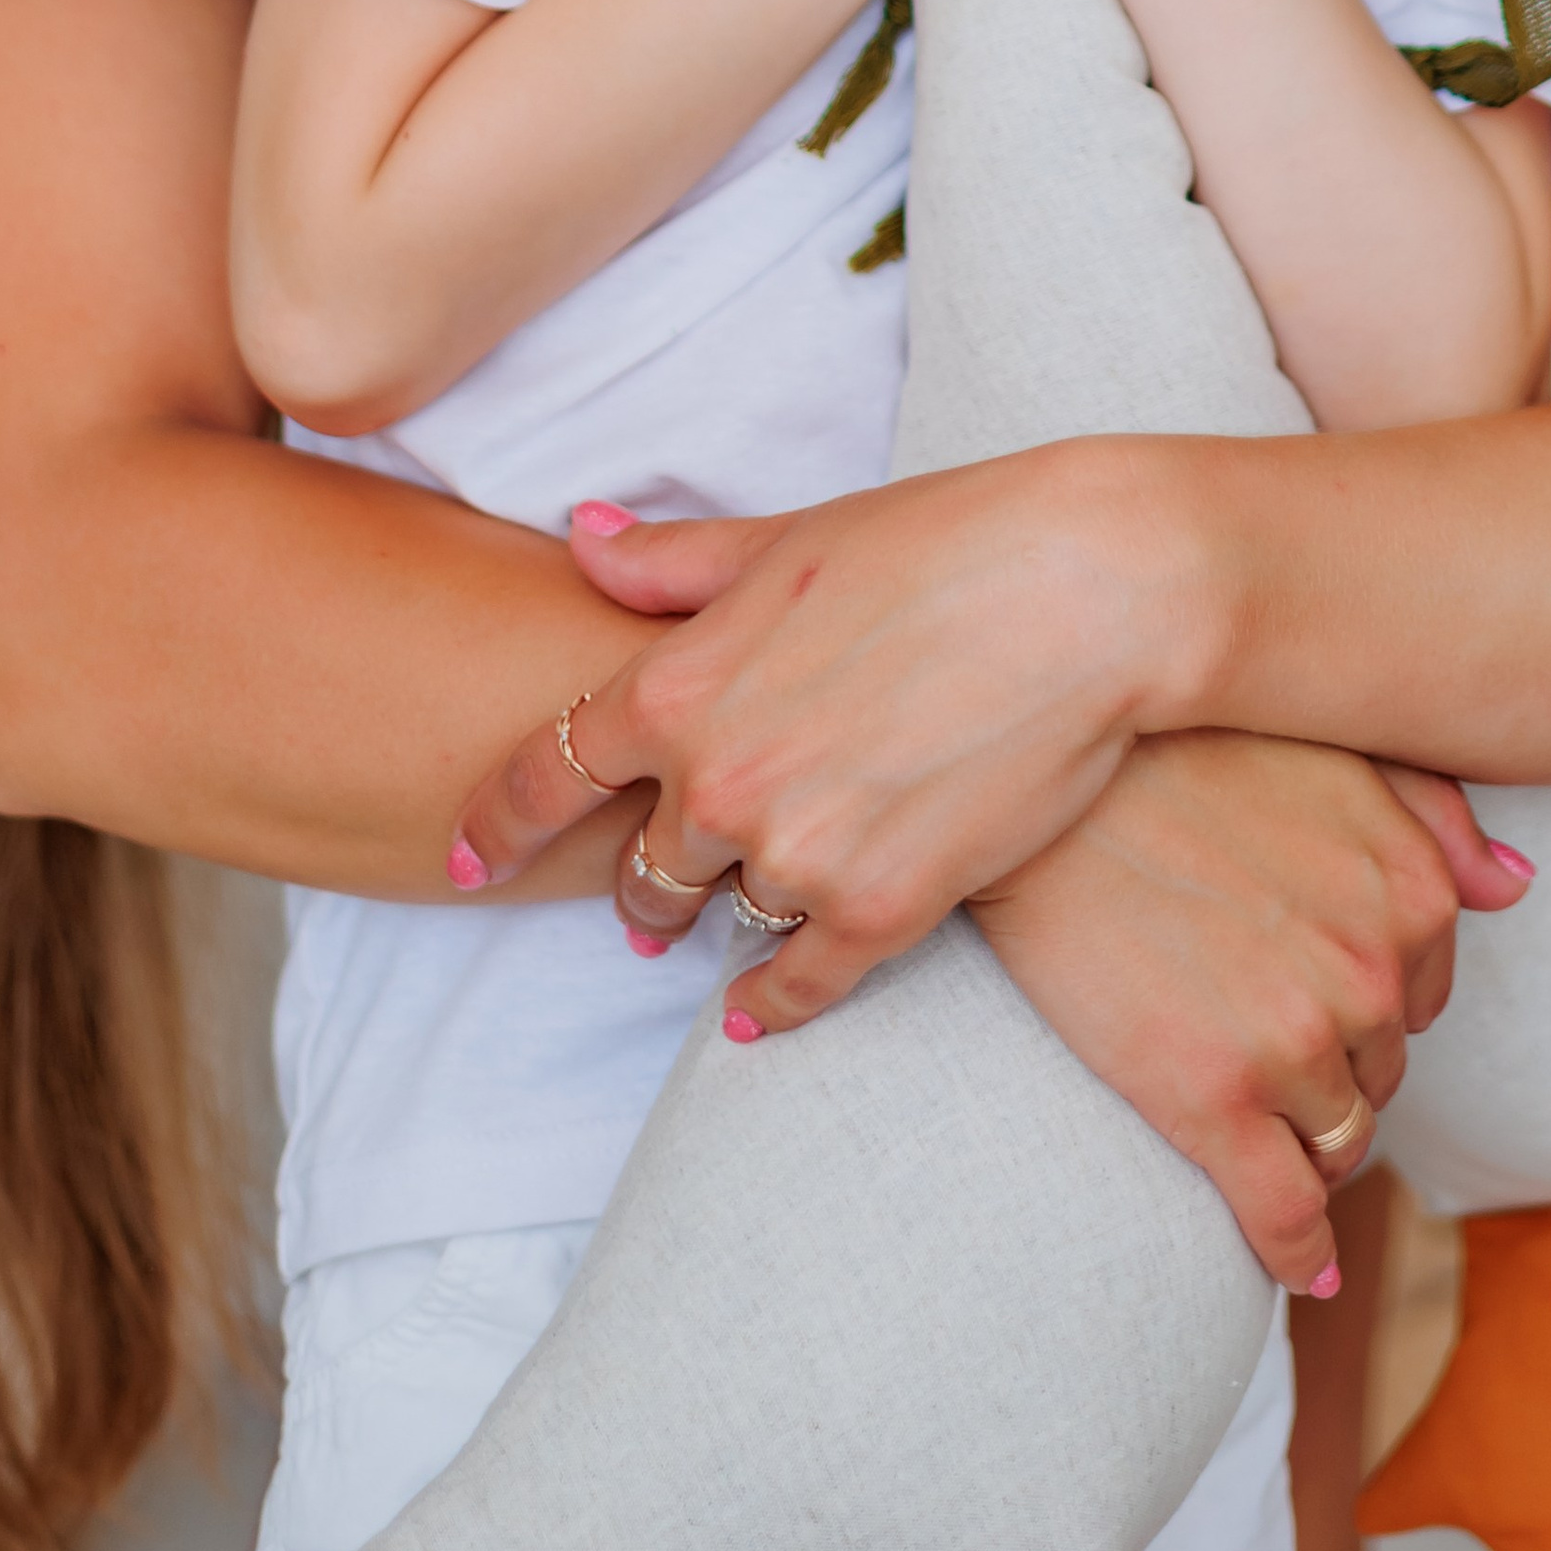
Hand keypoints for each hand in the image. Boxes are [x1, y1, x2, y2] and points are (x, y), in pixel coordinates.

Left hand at [450, 440, 1203, 1003]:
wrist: (1084, 591)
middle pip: (640, 867)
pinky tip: (757, 1011)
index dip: (495, 821)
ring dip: (719, 921)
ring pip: (719, 920)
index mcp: (676, 683)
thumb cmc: (941, 541)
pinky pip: (799, 985)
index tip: (466, 857)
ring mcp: (797, 856)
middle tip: (655, 890)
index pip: (545, 772)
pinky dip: (773, 1002)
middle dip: (644, 879)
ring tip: (734, 918)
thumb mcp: (786, 538)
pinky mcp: (884, 910)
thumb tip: (582, 538)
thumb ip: (672, 563)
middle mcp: (717, 782)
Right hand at [965, 735, 1522, 1288]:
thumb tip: (1516, 885)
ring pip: (1336, 1141)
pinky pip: (1283, 1212)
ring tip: (1248, 1119)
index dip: (1362, 1006)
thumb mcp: (1326, 752)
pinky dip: (1295, 1251)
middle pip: (1379, 1073)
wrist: (1032, 786)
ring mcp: (1295, 1044)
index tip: (1304, 993)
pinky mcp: (1213, 1101)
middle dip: (1334, 1068)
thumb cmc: (1172, 752)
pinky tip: (1296, 1266)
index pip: (1419, 999)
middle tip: (1253, 1036)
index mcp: (1408, 893)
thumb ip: (1433, 815)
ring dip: (1307, 1143)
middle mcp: (1371, 973)